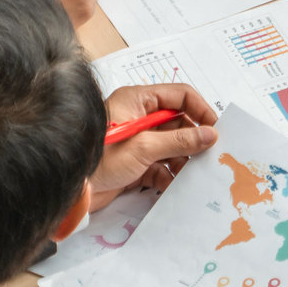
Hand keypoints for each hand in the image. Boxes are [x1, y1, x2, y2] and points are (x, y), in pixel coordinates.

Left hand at [88, 82, 217, 200]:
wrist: (72, 190)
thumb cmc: (100, 159)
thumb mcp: (144, 147)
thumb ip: (179, 140)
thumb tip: (210, 135)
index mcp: (138, 101)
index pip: (179, 96)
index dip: (200, 110)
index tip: (215, 129)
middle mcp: (139, 117)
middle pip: (177, 122)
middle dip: (193, 139)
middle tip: (210, 156)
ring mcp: (137, 141)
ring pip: (171, 146)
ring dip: (183, 159)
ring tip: (195, 174)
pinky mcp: (134, 164)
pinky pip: (160, 165)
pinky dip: (169, 175)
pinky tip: (175, 185)